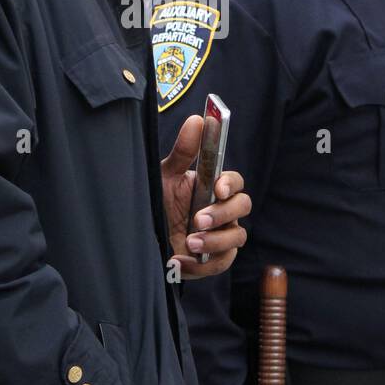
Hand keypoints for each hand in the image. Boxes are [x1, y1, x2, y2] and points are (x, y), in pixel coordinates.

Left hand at [161, 113, 250, 279]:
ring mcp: (221, 236)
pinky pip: (221, 263)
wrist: (142, 236)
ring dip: (215, 241)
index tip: (218, 188)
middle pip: (242, 207)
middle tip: (198, 220)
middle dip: (223, 214)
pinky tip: (179, 260)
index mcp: (213, 188)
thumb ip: (183, 151)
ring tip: (189, 241)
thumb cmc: (159, 202)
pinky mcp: (213, 260)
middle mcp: (222, 211)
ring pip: (237, 238)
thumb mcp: (165, 176)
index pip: (235, 182)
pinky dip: (202, 264)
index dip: (230, 184)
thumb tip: (197, 120)